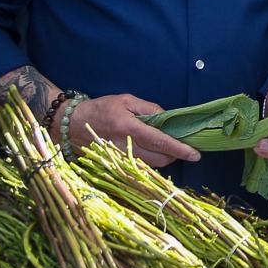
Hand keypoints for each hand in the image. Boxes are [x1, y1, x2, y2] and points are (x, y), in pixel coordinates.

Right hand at [68, 92, 200, 167]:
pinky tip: (153, 151)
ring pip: (151, 166)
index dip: (180, 149)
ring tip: (170, 147)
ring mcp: (120, 158)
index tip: (196, 154)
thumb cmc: (101, 108)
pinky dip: (151, 160)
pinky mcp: (116, 165)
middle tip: (183, 145)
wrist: (71, 124)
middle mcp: (124, 146)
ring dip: (164, 158)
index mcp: (128, 128)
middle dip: (175, 155)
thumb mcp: (126, 100)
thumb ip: (150, 109)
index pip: (160, 141)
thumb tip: (168, 119)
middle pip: (159, 159)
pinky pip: (140, 167)